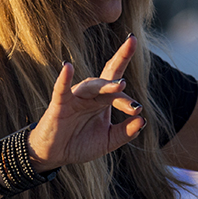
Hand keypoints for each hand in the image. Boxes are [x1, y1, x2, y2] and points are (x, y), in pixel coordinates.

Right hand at [27, 35, 145, 171]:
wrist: (55, 155)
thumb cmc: (80, 144)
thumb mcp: (108, 141)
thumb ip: (125, 132)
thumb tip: (143, 120)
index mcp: (103, 101)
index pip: (118, 85)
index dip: (129, 94)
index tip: (138, 108)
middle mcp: (91, 95)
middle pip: (108, 75)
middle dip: (121, 57)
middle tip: (132, 43)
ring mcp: (75, 98)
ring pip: (91, 86)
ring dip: (106, 85)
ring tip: (120, 86)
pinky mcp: (59, 104)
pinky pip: (61, 89)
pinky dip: (64, 78)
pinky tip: (68, 68)